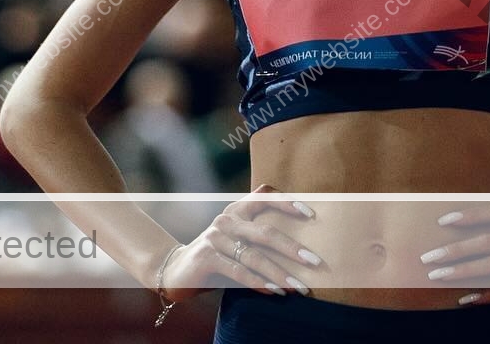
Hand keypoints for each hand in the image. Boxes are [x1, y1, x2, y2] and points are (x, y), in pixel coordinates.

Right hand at [160, 184, 322, 301]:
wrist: (174, 271)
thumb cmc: (216, 256)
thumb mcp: (236, 240)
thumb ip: (257, 234)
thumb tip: (300, 241)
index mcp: (237, 210)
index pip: (265, 197)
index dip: (289, 203)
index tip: (312, 215)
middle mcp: (226, 220)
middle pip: (266, 232)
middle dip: (293, 249)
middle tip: (315, 262)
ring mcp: (215, 237)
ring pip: (254, 256)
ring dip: (279, 273)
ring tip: (299, 287)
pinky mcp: (207, 257)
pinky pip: (239, 272)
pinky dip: (259, 283)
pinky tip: (276, 291)